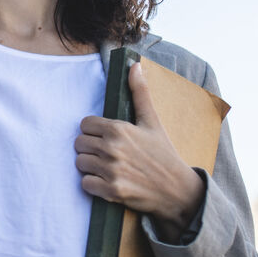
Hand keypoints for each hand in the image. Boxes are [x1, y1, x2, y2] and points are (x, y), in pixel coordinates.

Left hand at [74, 62, 205, 242]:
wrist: (178, 190)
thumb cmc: (164, 154)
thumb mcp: (153, 122)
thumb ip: (140, 93)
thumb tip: (135, 65)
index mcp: (119, 129)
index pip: (85, 124)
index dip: (94, 131)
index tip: (106, 137)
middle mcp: (112, 149)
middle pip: (79, 143)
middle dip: (90, 147)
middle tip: (107, 153)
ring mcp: (111, 171)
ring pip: (80, 163)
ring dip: (90, 166)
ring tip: (108, 167)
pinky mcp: (111, 191)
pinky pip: (85, 184)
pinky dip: (93, 184)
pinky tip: (107, 181)